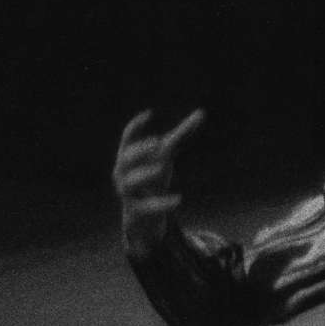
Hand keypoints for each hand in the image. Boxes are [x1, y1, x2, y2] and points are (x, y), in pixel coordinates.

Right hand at [112, 107, 204, 257]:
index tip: (150, 114)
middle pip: (126, 158)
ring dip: (145, 174)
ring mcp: (127, 191)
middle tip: (156, 142)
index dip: (136, 126)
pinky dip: (162, 203)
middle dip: (140, 150)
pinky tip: (179, 199)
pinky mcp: (137, 209)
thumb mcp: (167, 154)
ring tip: (162, 168)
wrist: (143, 213)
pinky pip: (147, 206)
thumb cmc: (153, 174)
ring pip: (130, 182)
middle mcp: (123, 172)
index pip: (127, 137)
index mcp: (128, 155)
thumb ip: (182, 134)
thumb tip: (201, 112)